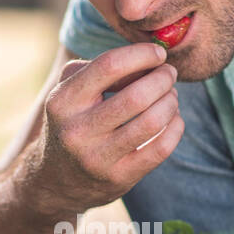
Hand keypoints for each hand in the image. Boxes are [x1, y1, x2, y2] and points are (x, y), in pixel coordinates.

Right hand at [28, 43, 184, 214]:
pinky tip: (174, 119)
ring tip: (171, 96)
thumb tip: (147, 60)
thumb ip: (99, 69)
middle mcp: (77, 130)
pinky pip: (160, 149)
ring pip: (152, 122)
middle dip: (162, 79)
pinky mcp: (119, 178)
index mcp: (63, 101)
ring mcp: (98, 158)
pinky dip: (175, 128)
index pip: (109, 66)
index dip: (141, 55)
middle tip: (169, 74)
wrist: (57, 179)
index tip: (158, 54)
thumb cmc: (72, 122)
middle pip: (137, 96)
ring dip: (171, 102)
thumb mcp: (70, 91)